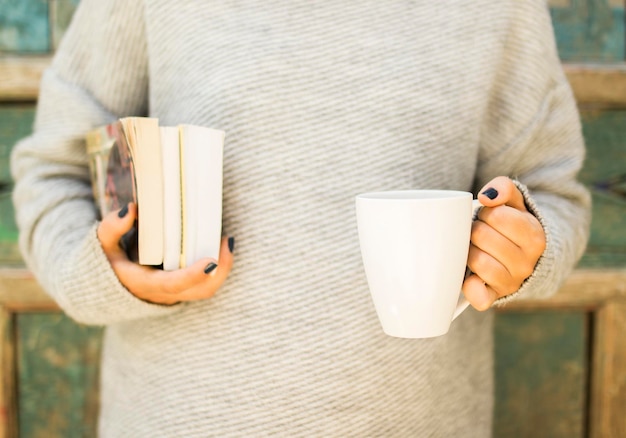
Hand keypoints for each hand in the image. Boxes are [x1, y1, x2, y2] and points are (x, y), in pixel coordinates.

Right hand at [97, 203, 234, 304]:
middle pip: (200, 290)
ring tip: (226, 242)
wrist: (101, 287)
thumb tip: (132, 209)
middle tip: (227, 241)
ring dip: (222, 269)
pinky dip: (217, 269)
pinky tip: (220, 247)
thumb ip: (112, 227)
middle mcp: (162, 294)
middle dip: (220, 269)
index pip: (173, 285)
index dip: (194, 275)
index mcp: (143, 284)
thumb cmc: (104, 261)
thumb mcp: (101, 243)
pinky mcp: (180, 290)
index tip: (211, 261)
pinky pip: (204, 285)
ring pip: (206, 290)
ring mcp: (173, 295)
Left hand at [462, 177, 545, 310]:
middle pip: (481, 236)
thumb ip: (504, 188)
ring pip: (477, 262)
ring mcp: (512, 283)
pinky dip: (470, 287)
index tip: (488, 217)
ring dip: (469, 251)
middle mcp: (526, 263)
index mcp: (535, 237)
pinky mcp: (495, 297)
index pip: (497, 216)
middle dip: (474, 229)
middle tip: (479, 233)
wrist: (524, 258)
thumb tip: (487, 197)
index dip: (486, 212)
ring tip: (475, 248)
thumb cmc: (513, 225)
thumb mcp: (515, 202)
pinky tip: (470, 276)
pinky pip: (479, 297)